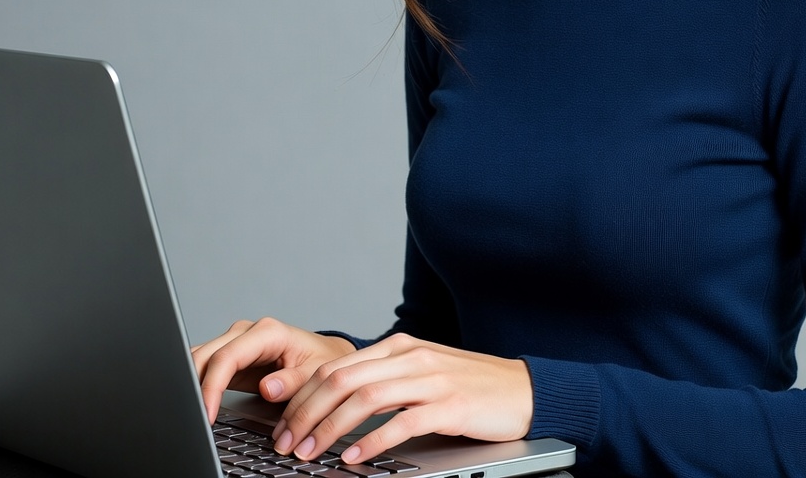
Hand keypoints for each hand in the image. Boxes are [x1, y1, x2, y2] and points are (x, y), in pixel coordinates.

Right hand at [191, 317, 356, 424]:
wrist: (322, 354)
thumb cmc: (320, 360)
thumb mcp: (314, 373)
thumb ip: (292, 381)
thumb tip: (267, 388)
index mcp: (268, 333)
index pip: (227, 357)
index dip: (212, 386)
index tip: (207, 414)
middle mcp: (247, 332)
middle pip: (206, 355)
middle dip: (193, 386)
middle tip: (193, 420)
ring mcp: (236, 341)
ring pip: (199, 358)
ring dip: (191, 383)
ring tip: (191, 413)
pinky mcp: (230, 354)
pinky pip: (204, 365)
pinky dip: (195, 382)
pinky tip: (195, 402)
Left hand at [270, 333, 533, 464]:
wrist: (521, 389)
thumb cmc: (468, 386)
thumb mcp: (420, 373)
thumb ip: (384, 379)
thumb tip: (336, 401)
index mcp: (398, 346)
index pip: (337, 366)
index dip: (303, 396)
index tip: (283, 424)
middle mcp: (410, 357)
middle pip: (342, 379)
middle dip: (307, 413)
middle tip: (287, 443)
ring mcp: (430, 379)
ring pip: (365, 397)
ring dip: (330, 428)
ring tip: (310, 453)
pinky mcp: (449, 405)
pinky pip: (402, 422)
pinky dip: (372, 441)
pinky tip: (354, 458)